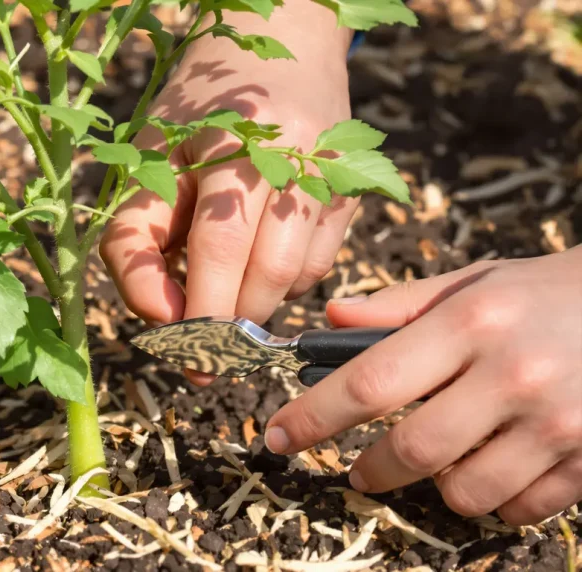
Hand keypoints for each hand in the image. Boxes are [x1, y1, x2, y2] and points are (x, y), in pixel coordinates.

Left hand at [101, 3, 355, 384]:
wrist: (278, 46)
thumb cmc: (193, 116)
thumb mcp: (145, 162)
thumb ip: (134, 241)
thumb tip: (162, 319)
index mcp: (232, 140)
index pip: (218, 245)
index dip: (198, 309)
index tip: (177, 351)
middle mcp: (294, 155)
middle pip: (266, 270)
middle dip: (228, 325)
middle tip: (200, 358)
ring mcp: (331, 173)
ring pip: (296, 277)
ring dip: (253, 307)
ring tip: (221, 301)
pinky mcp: (352, 191)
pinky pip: (318, 267)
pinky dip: (282, 285)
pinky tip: (256, 262)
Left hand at [265, 248, 581, 524]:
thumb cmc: (545, 295)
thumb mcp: (474, 283)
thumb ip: (398, 306)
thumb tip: (328, 320)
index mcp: (471, 322)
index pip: (370, 382)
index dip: (315, 416)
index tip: (280, 436)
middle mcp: (513, 374)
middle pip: (412, 450)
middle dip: (372, 469)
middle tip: (360, 470)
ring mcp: (558, 422)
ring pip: (464, 491)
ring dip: (439, 485)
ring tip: (448, 456)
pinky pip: (519, 509)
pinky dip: (498, 498)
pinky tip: (502, 464)